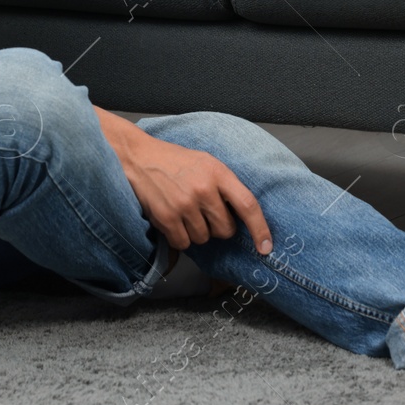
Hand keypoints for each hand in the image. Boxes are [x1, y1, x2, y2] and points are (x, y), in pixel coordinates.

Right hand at [111, 125, 273, 254]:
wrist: (139, 157)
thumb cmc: (175, 161)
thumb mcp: (206, 163)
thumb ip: (224, 185)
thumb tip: (242, 215)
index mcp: (218, 172)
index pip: (248, 205)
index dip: (260, 229)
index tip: (266, 247)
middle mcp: (204, 189)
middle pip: (226, 229)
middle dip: (218, 227)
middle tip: (204, 213)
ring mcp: (185, 204)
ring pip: (204, 238)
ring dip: (196, 232)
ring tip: (185, 211)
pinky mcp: (167, 217)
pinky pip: (183, 243)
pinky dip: (179, 237)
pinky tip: (173, 219)